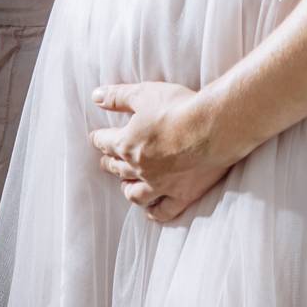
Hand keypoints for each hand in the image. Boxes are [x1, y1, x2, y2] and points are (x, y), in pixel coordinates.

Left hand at [88, 80, 234, 222]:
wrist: (212, 128)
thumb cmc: (178, 108)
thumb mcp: (144, 94)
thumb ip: (118, 96)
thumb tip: (96, 96)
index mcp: (128, 144)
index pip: (106, 142)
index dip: (99, 139)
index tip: (95, 138)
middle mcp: (140, 168)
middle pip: (119, 169)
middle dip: (110, 164)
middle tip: (106, 162)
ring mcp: (161, 185)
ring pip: (137, 195)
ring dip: (128, 190)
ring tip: (125, 187)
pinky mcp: (182, 194)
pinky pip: (164, 211)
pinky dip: (155, 213)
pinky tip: (151, 212)